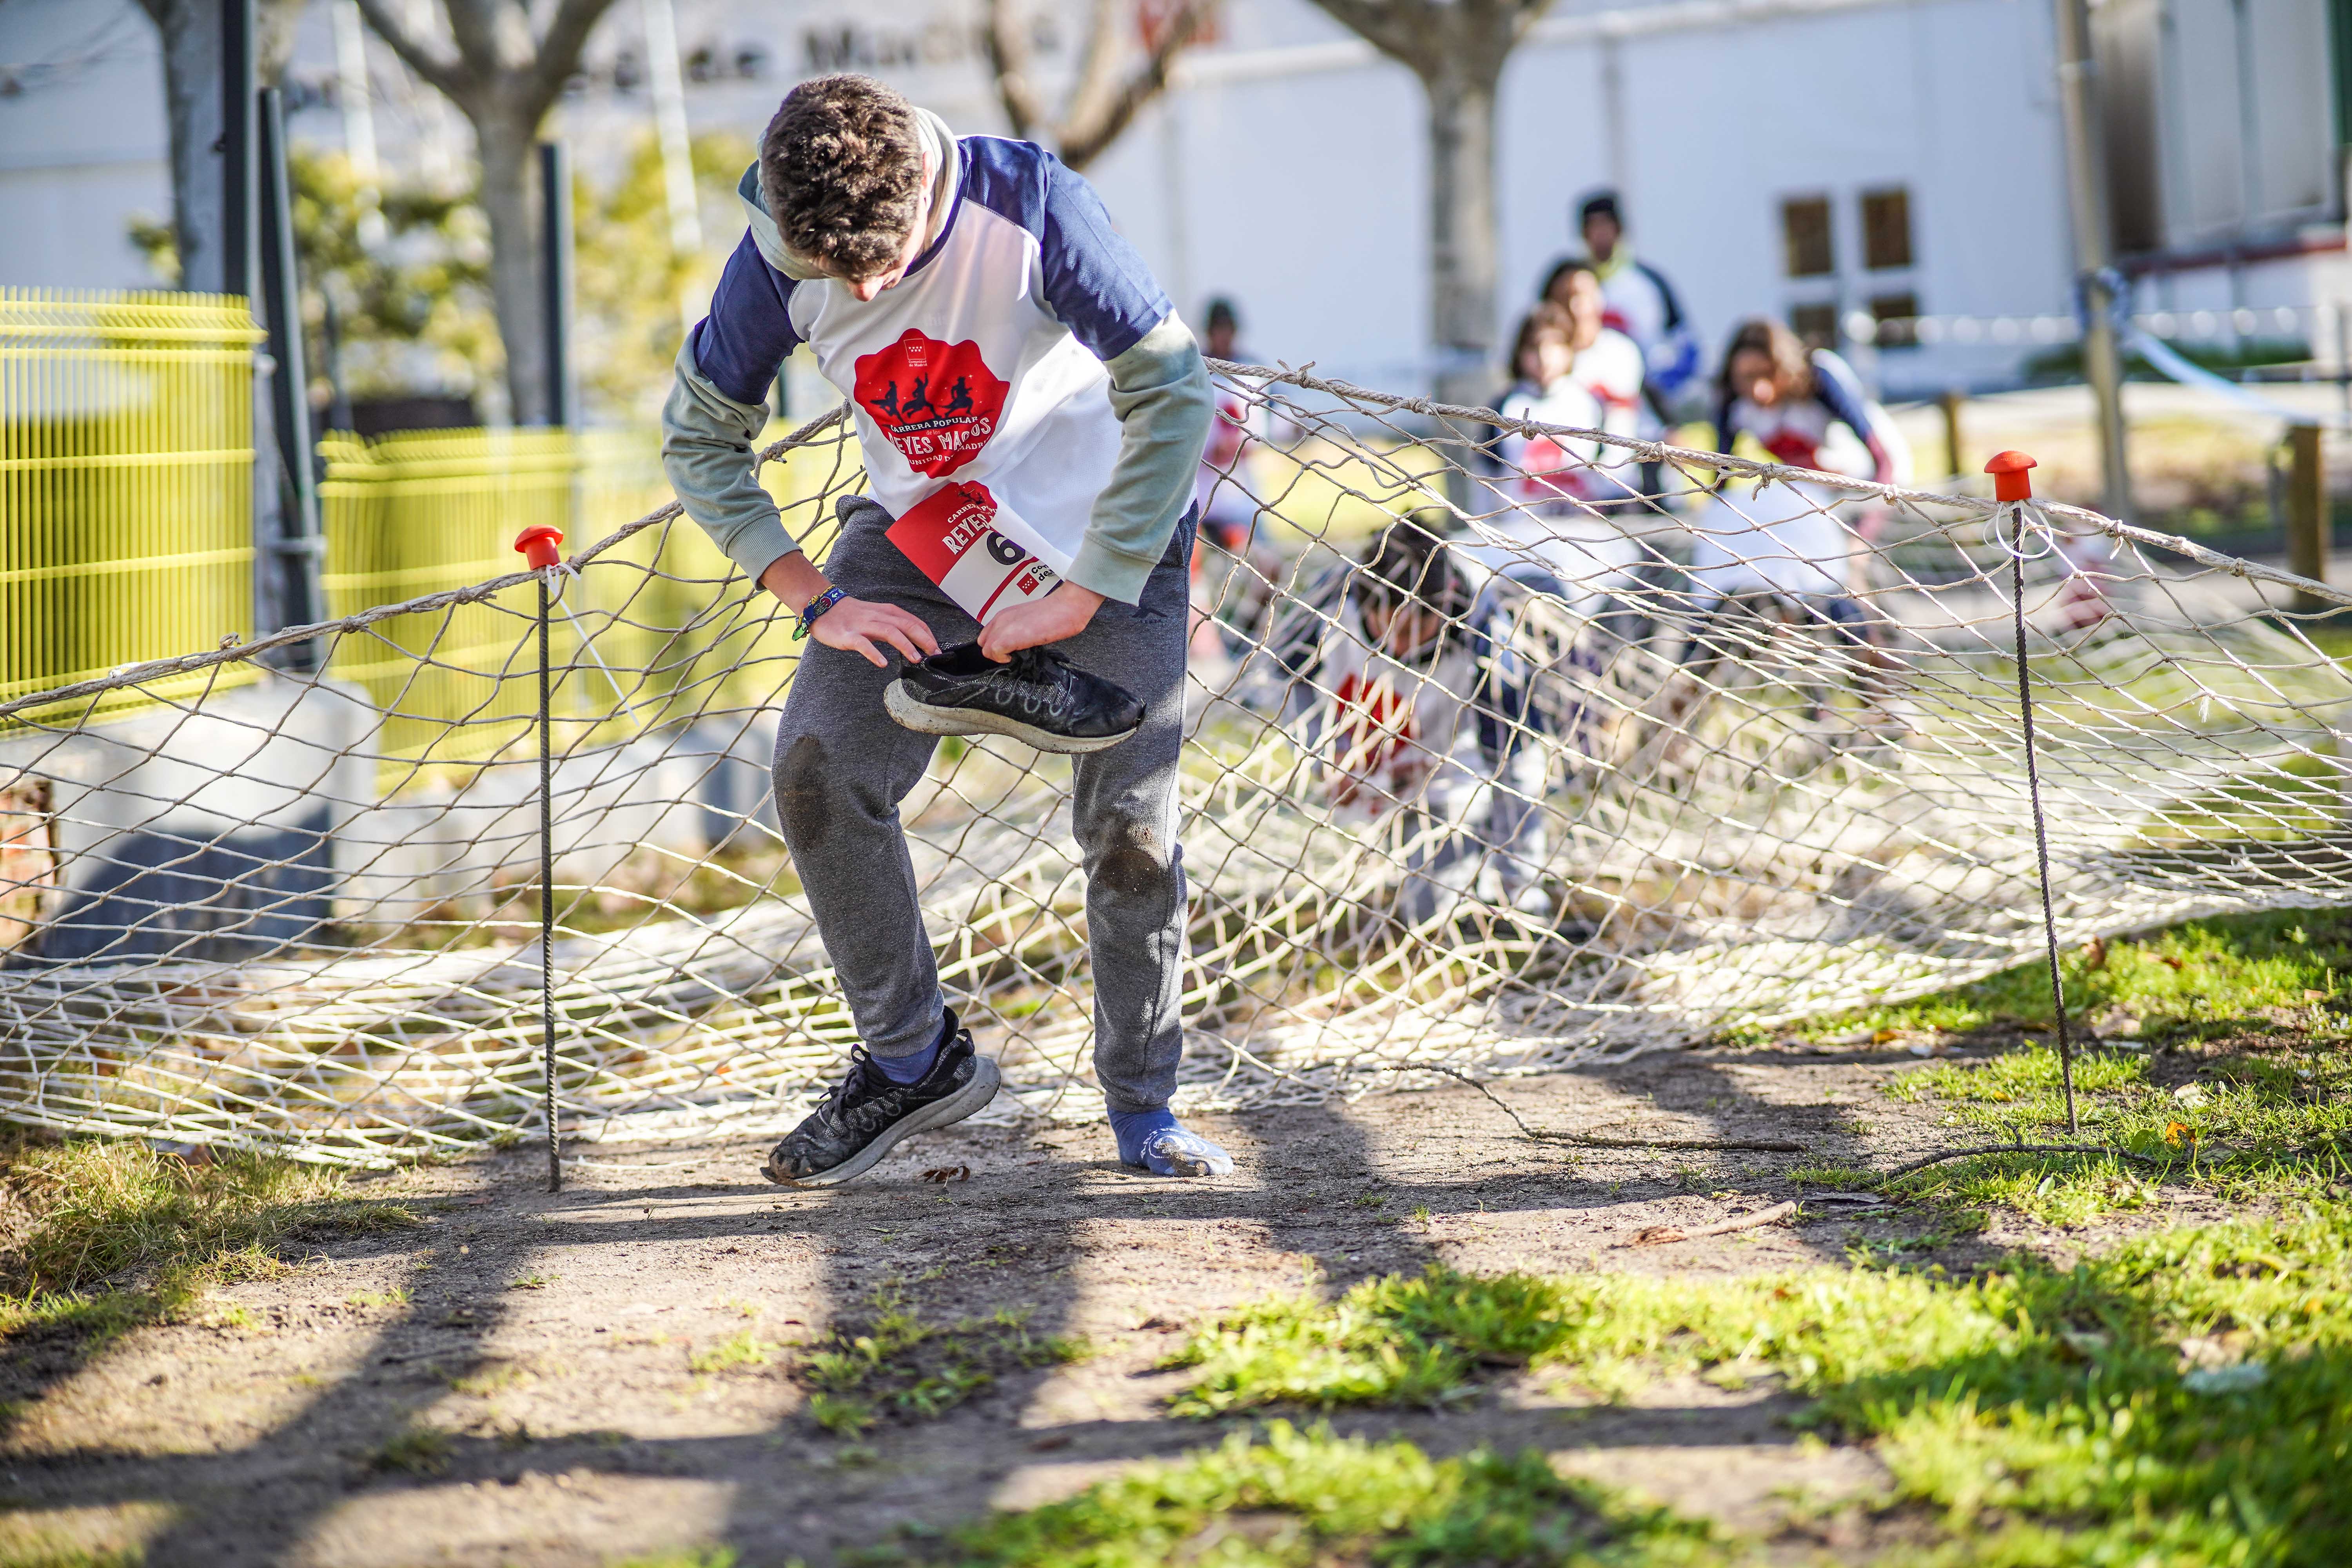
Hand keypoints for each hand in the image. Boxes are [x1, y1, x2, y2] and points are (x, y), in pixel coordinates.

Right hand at [759, 550, 937, 667]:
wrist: (823, 607)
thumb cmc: (853, 616)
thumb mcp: (878, 617)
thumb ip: (896, 626)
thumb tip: (917, 641)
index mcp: (887, 612)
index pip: (913, 622)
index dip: (928, 635)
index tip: (939, 650)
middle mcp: (878, 617)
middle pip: (906, 625)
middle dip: (924, 639)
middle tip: (935, 655)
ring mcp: (863, 625)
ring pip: (889, 632)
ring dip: (905, 645)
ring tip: (916, 659)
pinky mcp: (848, 635)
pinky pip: (863, 644)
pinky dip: (874, 653)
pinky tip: (882, 663)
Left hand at [978, 583, 1104, 661]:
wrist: (1067, 607)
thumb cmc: (1056, 613)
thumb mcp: (1029, 620)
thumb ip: (1018, 629)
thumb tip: (1018, 643)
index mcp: (1005, 615)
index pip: (987, 635)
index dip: (997, 645)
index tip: (1010, 649)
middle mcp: (1000, 619)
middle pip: (984, 643)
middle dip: (996, 652)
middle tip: (1013, 654)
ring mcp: (1003, 628)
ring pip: (986, 650)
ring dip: (1000, 656)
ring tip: (1018, 653)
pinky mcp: (1008, 638)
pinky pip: (994, 653)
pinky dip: (1004, 659)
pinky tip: (1019, 654)